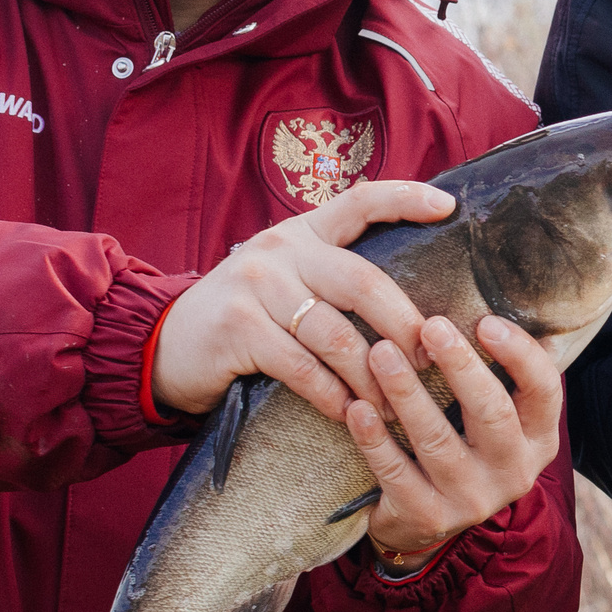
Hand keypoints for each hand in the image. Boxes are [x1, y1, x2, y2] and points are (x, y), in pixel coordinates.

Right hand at [150, 178, 455, 420]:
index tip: (447, 206)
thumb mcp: (284, 280)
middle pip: (362, 281)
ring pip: (336, 334)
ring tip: (395, 403)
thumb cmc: (244, 319)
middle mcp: (281, 249)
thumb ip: (330, 277)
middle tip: (432, 358)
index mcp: (302, 232)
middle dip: (404, 324)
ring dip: (372, 376)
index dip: (404, 198)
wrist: (164, 346)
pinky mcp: (237, 327)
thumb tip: (408, 306)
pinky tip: (350, 413)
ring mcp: (256, 285)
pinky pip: (302, 367)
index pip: (359, 201)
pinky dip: (333, 396)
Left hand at [347, 313, 563, 566]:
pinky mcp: (428, 516)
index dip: (519, 354)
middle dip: (459, 365)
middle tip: (429, 325)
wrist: (426, 519)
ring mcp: (472, 499)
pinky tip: (357, 408)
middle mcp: (514, 471)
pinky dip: (374, 439)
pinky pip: (396, 472)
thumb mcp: (496, 416)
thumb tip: (498, 297)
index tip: (484, 320)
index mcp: (538, 438)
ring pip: (437, 440)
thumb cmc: (463, 444)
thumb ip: (501, 372)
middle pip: (492, 412)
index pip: (544, 390)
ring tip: (380, 353)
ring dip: (407, 392)